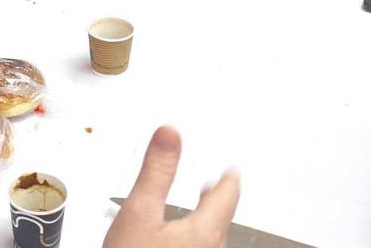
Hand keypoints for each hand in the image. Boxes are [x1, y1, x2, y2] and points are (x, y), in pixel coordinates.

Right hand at [104, 126, 240, 247]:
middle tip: (215, 187)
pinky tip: (178, 244)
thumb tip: (169, 134)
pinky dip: (194, 243)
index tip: (232, 169)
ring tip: (195, 215)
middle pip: (222, 222)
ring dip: (204, 225)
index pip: (228, 196)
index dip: (229, 178)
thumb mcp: (138, 213)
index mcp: (204, 232)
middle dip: (217, 201)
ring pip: (211, 242)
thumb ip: (156, 172)